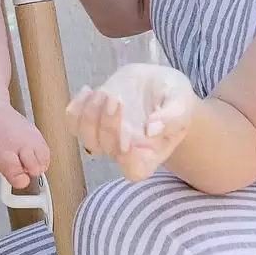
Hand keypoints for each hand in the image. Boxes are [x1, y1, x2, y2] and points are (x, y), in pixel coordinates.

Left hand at [67, 64, 197, 182]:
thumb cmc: (174, 97)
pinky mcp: (93, 118)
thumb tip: (151, 130)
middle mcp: (126, 149)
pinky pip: (73, 122)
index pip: (134, 170)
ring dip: (89, 115)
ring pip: (87, 138)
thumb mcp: (182, 102)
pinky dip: (75, 108)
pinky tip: (88, 90)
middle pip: (108, 149)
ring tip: (104, 93)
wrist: (156, 84)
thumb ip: (173, 117)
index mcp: (151, 153)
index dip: (127, 159)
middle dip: (108, 125)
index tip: (128, 137)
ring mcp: (106, 135)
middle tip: (116, 98)